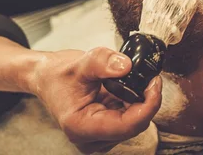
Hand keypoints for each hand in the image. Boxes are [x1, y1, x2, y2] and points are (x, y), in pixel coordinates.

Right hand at [27, 47, 162, 153]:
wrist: (47, 78)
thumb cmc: (58, 75)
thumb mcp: (79, 63)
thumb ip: (102, 62)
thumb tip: (127, 66)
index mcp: (81, 127)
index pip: (127, 126)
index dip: (147, 106)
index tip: (155, 84)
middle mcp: (91, 139)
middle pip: (134, 125)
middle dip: (146, 101)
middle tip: (150, 77)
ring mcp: (99, 137)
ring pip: (134, 122)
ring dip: (139, 101)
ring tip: (131, 80)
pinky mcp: (106, 130)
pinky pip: (129, 118)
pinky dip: (133, 101)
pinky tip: (125, 88)